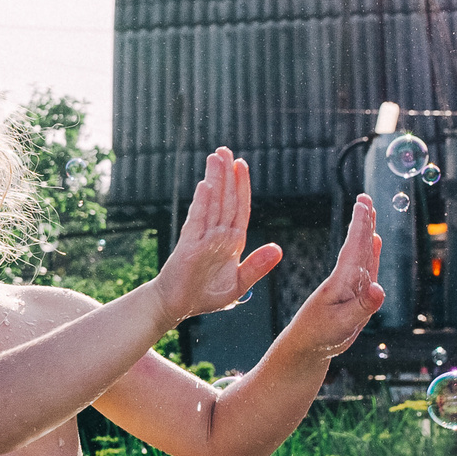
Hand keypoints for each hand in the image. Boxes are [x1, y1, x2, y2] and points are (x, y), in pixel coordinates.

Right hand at [154, 149, 281, 321]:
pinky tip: (206, 186)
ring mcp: (202, 237)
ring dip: (215, 180)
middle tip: (225, 149)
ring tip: (215, 156)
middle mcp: (217, 234)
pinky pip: (197, 221)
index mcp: (232, 241)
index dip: (242, 186)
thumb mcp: (238, 284)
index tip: (242, 164)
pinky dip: (202, 203)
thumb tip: (278, 249)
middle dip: (226, 174)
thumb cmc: (206, 295)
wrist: (177, 306)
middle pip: (225, 199)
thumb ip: (257, 266)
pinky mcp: (188, 245)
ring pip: (212, 204)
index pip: (240, 208)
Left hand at [280, 194, 386, 358]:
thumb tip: (379, 288)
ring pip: (361, 254)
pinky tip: (374, 243)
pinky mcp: (351, 295)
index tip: (363, 202)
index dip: (360, 226)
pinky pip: (364, 269)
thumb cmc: (320, 337)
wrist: (305, 348)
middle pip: (357, 246)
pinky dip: (370, 253)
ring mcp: (348, 286)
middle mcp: (345, 280)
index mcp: (341, 282)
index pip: (353, 248)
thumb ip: (363, 307)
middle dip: (362, 222)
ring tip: (370, 214)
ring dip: (366, 233)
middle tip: (365, 198)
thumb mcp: (343, 325)